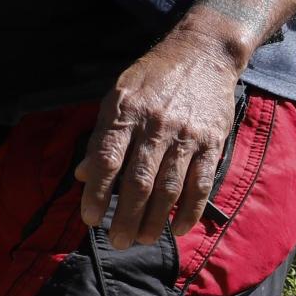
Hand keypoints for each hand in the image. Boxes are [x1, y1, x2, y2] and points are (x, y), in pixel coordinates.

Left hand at [78, 23, 242, 249]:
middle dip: (127, 217)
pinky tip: (178, 228)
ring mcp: (187, 135)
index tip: (91, 219)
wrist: (203, 53)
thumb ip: (101, 135)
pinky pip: (201, 183)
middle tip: (119, 241)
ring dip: (156, 220)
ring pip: (169, 188)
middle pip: (138, 182)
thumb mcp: (118, 96)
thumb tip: (84, 175)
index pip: (107, 160)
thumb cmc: (154, 77)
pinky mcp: (212, 142)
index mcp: (126, 112)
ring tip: (144, 240)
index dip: (97, 194)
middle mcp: (156, 125)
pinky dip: (190, 210)